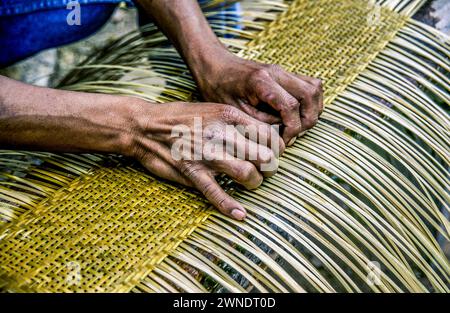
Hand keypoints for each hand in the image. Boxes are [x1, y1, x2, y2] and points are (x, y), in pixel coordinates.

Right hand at [126, 101, 283, 219]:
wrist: (145, 126)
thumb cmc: (181, 117)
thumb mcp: (212, 109)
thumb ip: (236, 121)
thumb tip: (262, 135)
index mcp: (228, 116)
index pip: (268, 134)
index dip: (277, 147)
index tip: (273, 152)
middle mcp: (221, 134)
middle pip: (264, 156)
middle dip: (271, 167)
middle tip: (266, 168)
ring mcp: (207, 155)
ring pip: (246, 174)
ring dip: (255, 182)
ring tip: (253, 182)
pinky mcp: (192, 173)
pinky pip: (215, 193)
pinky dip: (229, 206)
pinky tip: (240, 214)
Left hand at [194, 51, 323, 145]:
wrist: (214, 66)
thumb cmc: (218, 89)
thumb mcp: (233, 111)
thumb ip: (258, 123)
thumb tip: (281, 136)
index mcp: (260, 81)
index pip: (291, 106)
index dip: (292, 128)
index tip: (282, 140)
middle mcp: (276, 72)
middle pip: (310, 94)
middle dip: (307, 119)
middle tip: (291, 134)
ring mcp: (283, 71)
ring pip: (315, 88)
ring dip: (312, 110)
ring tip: (296, 126)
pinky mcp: (285, 74)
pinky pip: (310, 85)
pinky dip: (309, 102)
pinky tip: (296, 116)